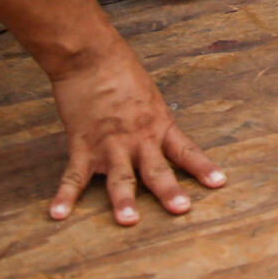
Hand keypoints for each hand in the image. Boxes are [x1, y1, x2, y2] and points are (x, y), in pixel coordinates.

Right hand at [45, 35, 224, 225]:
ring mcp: (109, 143)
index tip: (219, 183)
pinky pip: (73, 176)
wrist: (90, 56)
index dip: (202, 167)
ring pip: (120, 177)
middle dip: (169, 191)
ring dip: (123, 200)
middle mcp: (138, 138)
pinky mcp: (82, 144)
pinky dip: (65, 196)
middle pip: (157, 170)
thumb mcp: (147, 96)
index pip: (185, 150)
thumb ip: (150, 121)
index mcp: (158, 124)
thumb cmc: (120, 70)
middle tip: (182, 209)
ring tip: (128, 221)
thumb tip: (153, 136)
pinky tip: (58, 214)